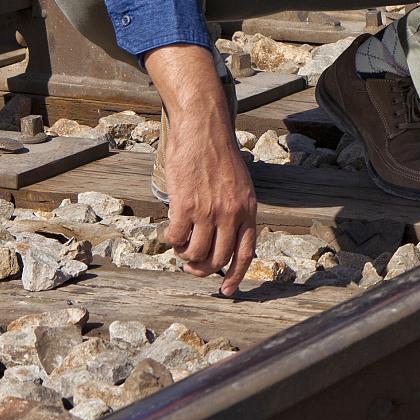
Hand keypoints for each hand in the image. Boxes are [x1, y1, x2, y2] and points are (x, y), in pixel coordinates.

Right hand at [144, 44, 257, 294]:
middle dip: (204, 269)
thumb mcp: (239, 185)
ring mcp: (210, 211)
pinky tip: (170, 230)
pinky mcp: (186, 205)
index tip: (228, 290)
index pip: (246, 252)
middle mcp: (233, 213)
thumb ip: (235, 211)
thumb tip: (222, 240)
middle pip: (219, 259)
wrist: (205, 129)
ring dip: (185, 254)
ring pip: (196, 253)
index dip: (237, 275)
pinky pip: (175, 237)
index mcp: (249, 209)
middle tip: (192, 266)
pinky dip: (170, 239)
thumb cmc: (219, 157)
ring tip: (181, 244)